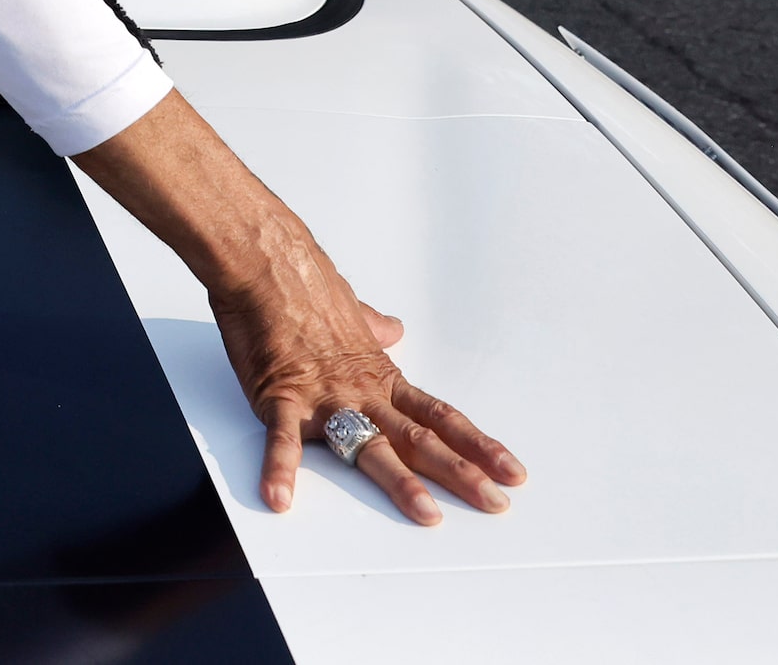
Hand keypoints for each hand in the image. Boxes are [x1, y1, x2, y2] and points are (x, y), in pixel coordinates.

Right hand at [212, 254, 523, 525]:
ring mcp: (324, 396)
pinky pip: (282, 440)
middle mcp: (362, 391)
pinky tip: (280, 499)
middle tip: (497, 504)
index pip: (439, 416)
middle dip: (461, 474)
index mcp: (380, 376)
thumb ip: (374, 327)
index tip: (511, 471)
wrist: (266, 263)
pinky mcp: (281, 397)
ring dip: (400, 483)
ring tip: (427, 514)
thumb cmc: (307, 285)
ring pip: (369, 446)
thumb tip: (393, 328)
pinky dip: (280, 470)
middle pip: (420, 439)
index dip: (476, 445)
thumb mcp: (353, 311)